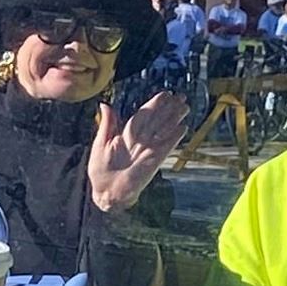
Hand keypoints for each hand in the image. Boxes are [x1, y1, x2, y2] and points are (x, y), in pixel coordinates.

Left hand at [88, 92, 186, 210]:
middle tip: (181, 96)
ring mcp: (149, 149)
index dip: (155, 104)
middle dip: (169, 108)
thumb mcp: (101, 143)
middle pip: (157, 120)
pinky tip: (183, 127)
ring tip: (185, 107)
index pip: (144, 115)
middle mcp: (141, 140)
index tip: (165, 94)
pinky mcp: (154, 160)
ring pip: (164, 130)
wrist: (106, 192)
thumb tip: (105, 104)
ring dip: (175, 118)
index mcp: (128, 134)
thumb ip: (107, 124)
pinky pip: (166, 146)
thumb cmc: (100, 170)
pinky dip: (174, 137)